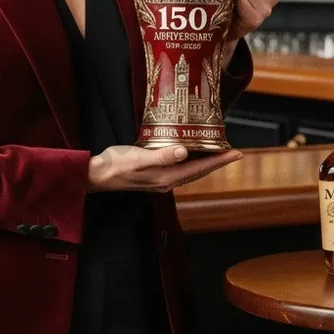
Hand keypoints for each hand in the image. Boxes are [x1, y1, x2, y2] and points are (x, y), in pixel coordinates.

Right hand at [87, 144, 243, 192]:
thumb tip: (184, 152)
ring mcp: (161, 180)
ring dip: (205, 162)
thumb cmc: (116, 165)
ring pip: (191, 171)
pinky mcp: (154, 175)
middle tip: (233, 151)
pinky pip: (180, 169)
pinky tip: (190, 154)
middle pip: (199, 171)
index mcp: (166, 177)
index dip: (219, 160)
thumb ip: (162, 156)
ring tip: (217, 152)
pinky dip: (191, 161)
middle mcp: (167, 181)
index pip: (200, 168)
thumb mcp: (139, 158)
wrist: (97, 175)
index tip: (236, 153)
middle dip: (217, 161)